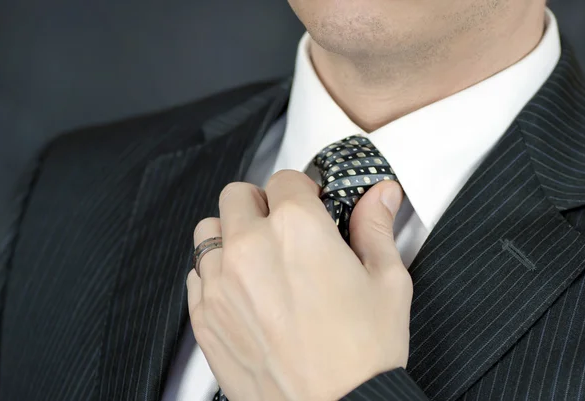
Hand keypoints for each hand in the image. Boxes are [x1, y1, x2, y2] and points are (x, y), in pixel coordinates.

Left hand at [186, 170, 411, 400]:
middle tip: (283, 231)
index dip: (302, 190)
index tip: (310, 207)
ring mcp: (220, 282)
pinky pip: (196, 273)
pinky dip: (215, 272)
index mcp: (297, 228)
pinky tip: (244, 292)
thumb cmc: (364, 354)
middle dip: (262, 204)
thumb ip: (376, 227)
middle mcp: (250, 247)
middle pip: (237, 195)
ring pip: (209, 230)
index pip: (285, 178)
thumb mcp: (387, 281)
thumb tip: (381, 193)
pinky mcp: (204, 316)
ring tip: (259, 259)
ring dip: (231, 234)